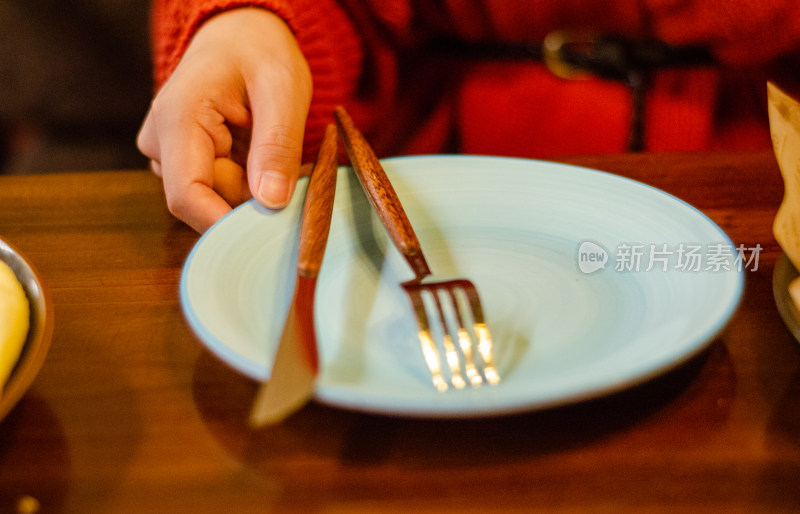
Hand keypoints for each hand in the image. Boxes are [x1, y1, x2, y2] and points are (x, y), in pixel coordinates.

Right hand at [137, 8, 311, 231]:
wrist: (240, 35)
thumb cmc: (260, 52)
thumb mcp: (283, 89)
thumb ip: (277, 145)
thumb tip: (271, 202)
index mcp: (178, 119)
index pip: (188, 197)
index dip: (225, 224)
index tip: (267, 232)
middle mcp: (160, 142)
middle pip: (209, 201)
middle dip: (254, 195)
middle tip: (289, 164)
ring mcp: (167, 154)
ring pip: (216, 198)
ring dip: (252, 185)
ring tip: (268, 145)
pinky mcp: (180, 162)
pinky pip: (217, 190)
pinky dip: (246, 181)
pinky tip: (255, 152)